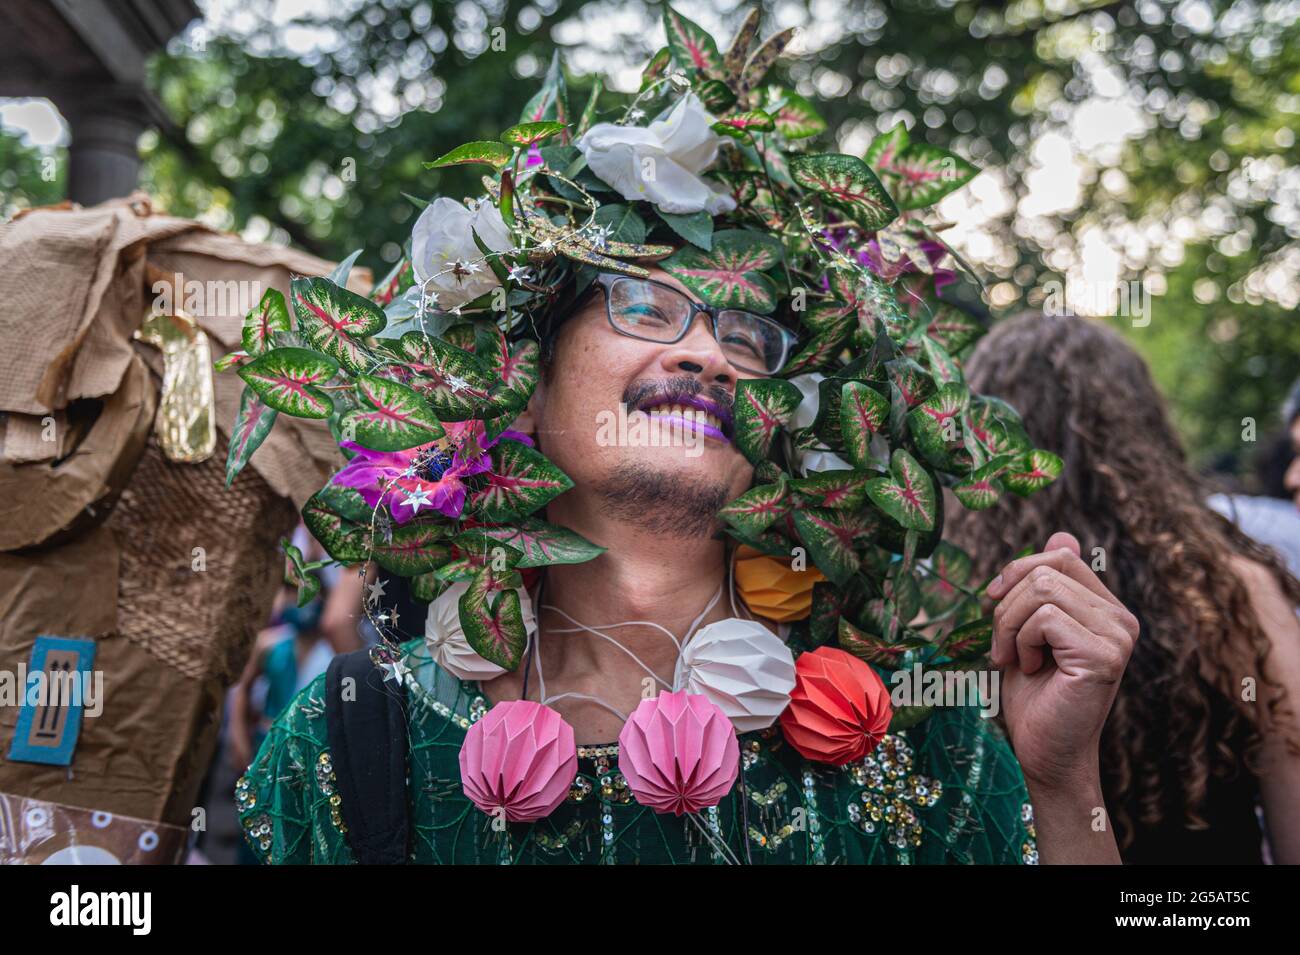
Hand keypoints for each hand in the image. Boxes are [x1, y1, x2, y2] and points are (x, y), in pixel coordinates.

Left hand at [986, 531, 1138, 792]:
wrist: (1044, 751)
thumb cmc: (1034, 694)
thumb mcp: (1030, 630)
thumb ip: (1046, 586)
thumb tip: (1064, 532)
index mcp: (1106, 608)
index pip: (1060, 555)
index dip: (1017, 569)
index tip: (993, 599)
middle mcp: (1121, 619)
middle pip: (1047, 568)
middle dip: (1007, 604)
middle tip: (1002, 646)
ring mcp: (1118, 637)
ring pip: (1042, 590)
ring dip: (1010, 625)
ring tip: (1016, 659)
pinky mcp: (1104, 655)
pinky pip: (1044, 618)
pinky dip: (1022, 642)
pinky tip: (1030, 670)